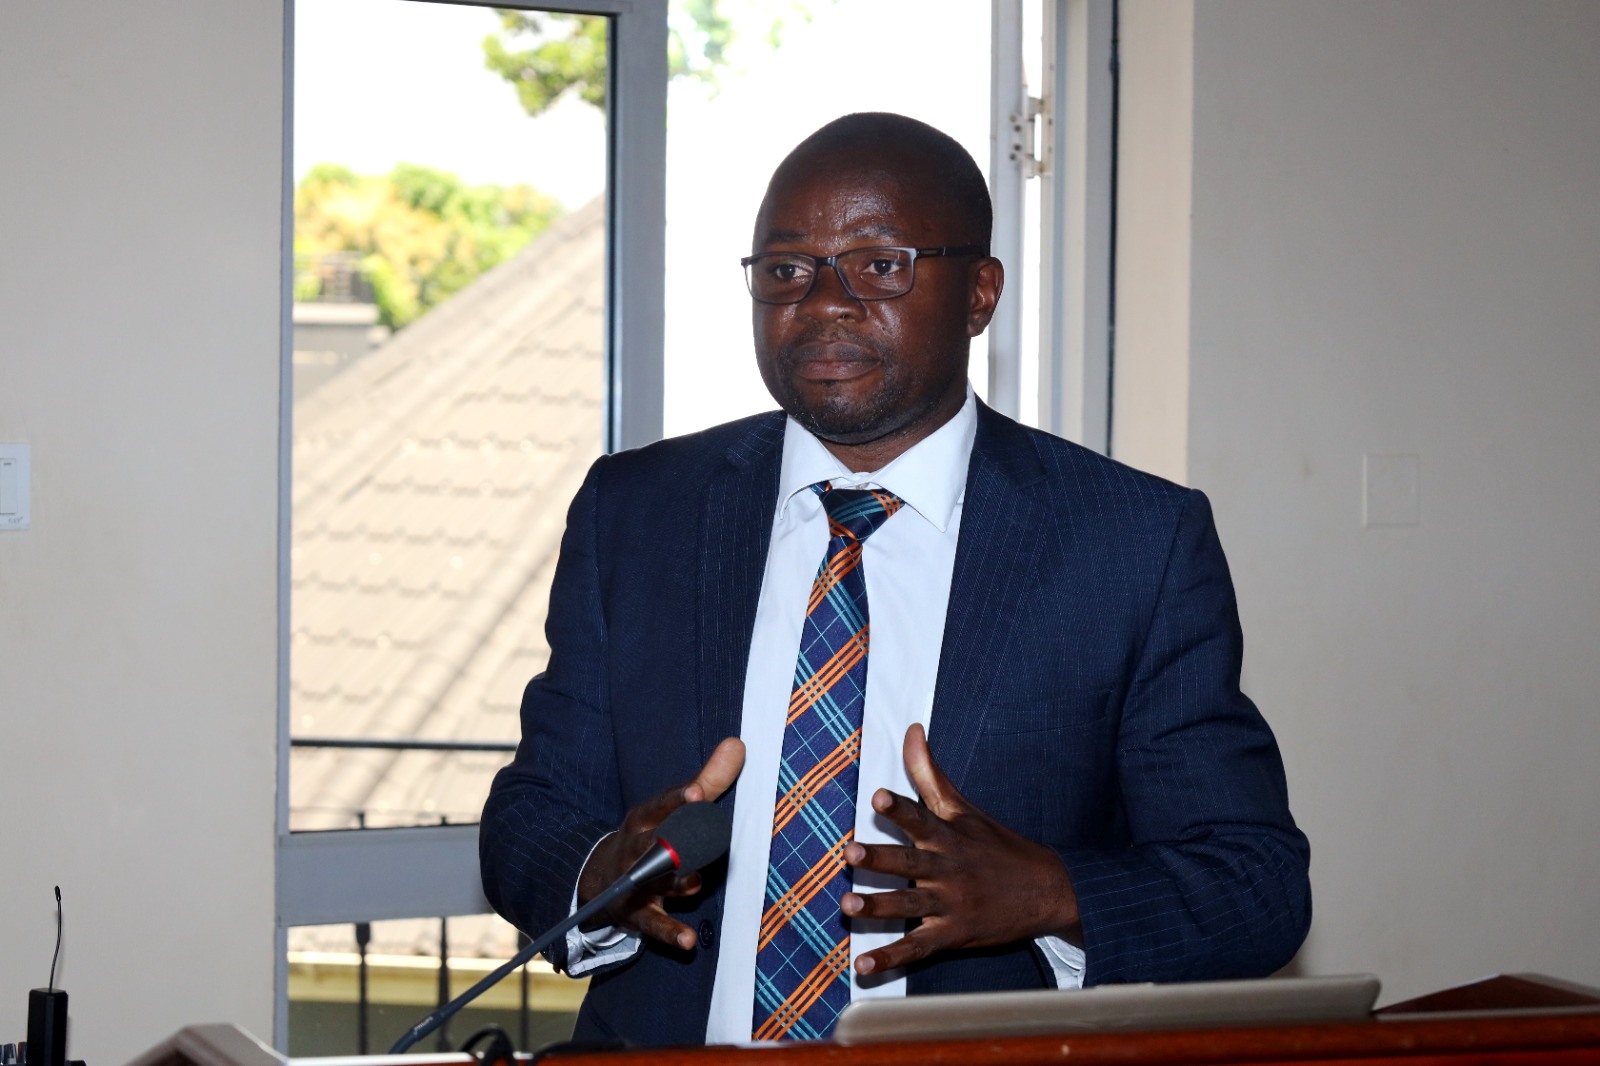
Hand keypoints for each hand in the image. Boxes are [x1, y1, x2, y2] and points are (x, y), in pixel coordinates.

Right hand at [577, 736, 744, 949]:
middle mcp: (638, 848)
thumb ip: (709, 779)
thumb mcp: (672, 807)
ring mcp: (636, 882)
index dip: (679, 800)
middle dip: (673, 840)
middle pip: (656, 843)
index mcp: (646, 818)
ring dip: (675, 882)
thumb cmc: (652, 834)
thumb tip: (738, 744)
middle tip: (693, 839)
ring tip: (694, 882)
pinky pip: (655, 924)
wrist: (603, 878)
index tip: (697, 792)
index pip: (663, 805)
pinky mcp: (639, 912)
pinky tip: (687, 941)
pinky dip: (671, 932)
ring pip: (656, 881)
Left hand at [842, 723, 1079, 974]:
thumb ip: (929, 773)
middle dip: (880, 859)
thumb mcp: (965, 808)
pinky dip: (891, 959)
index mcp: (949, 836)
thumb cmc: (997, 845)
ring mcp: (951, 904)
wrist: (1047, 891)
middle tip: (850, 853)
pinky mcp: (953, 935)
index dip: (900, 808)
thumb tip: (911, 729)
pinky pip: (918, 948)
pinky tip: (864, 966)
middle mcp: (948, 869)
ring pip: (911, 905)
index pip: (922, 817)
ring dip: (879, 907)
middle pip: (911, 863)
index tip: (879, 797)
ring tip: (848, 906)